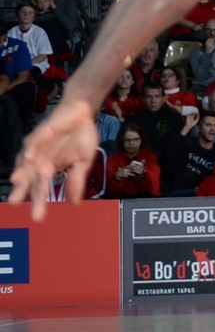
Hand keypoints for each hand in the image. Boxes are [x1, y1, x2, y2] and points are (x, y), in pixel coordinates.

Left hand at [6, 97, 102, 218]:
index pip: (42, 187)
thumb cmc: (79, 137)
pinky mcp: (43, 131)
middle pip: (30, 176)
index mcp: (48, 167)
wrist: (82, 113)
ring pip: (27, 159)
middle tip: (14, 202)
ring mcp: (39, 145)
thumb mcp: (82, 163)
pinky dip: (32, 148)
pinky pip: (36, 140)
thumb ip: (75, 181)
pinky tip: (29, 156)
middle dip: (22, 189)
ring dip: (22, 169)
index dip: (39, 202)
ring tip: (17, 182)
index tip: (38, 218)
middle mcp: (39, 158)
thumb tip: (74, 203)